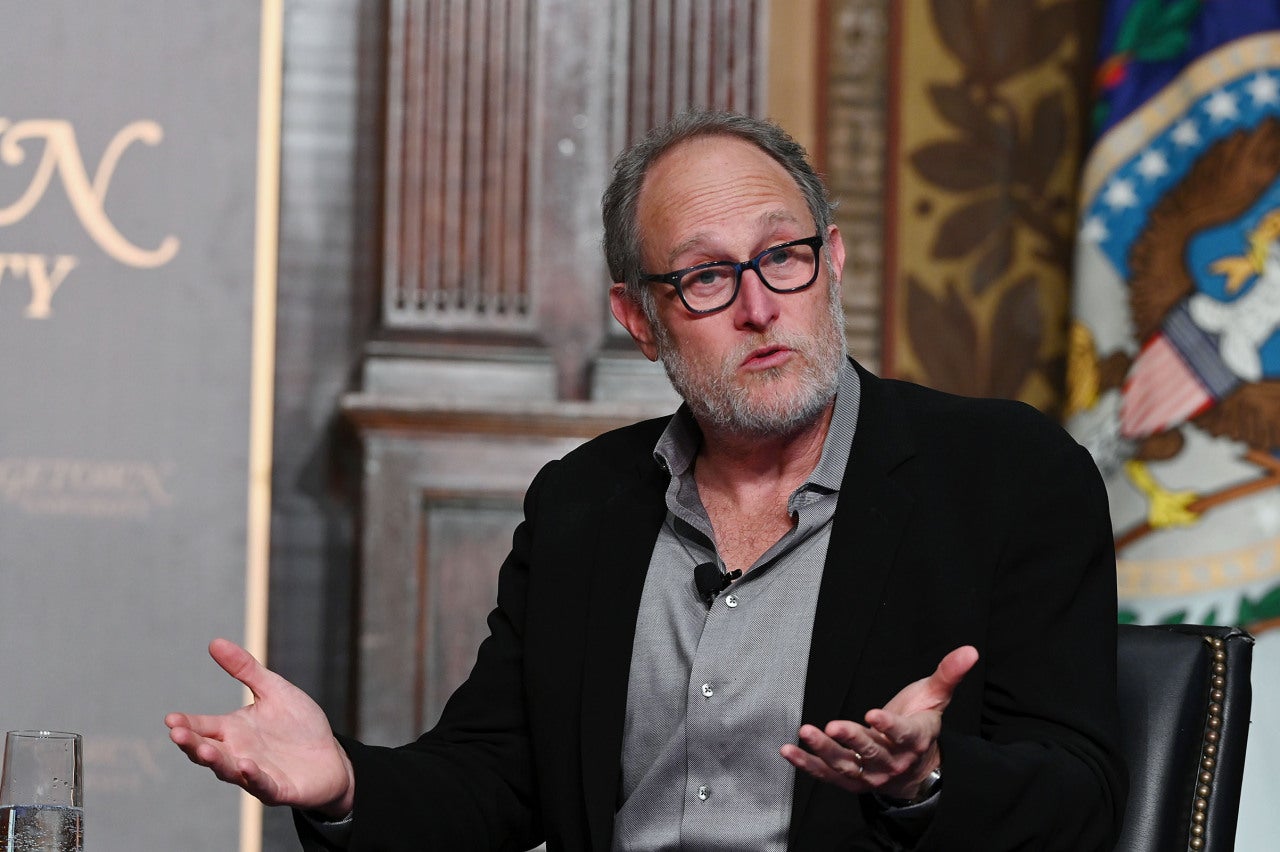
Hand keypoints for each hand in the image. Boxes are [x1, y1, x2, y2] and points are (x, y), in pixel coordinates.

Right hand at [165, 638, 355, 818]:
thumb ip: (245, 669)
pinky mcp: (278, 789)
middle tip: (176, 734)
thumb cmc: (299, 725)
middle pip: (208, 750)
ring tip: (204, 750)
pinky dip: (254, 777)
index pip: (202, 727)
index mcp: (233, 730)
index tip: (170, 719)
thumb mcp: (273, 690)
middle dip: (192, 743)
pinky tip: (246, 766)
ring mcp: (256, 773)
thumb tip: (214, 642)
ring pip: (229, 770)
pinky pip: (263, 785)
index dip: (186, 724)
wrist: (331, 757)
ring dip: (216, 761)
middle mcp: (238, 753)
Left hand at [781, 645, 977, 799]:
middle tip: (833, 726)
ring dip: (824, 751)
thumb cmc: (920, 723)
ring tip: (805, 733)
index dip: (888, 725)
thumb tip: (970, 650)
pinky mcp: (851, 779)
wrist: (915, 768)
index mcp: (914, 739)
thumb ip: (948, 675)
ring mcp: (870, 774)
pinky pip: (827, 775)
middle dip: (852, 739)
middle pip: (872, 752)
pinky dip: (807, 765)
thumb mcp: (935, 698)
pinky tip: (789, 751)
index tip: (873, 714)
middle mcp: (892, 760)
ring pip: (847, 764)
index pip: (902, 733)